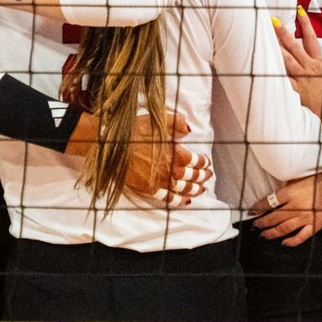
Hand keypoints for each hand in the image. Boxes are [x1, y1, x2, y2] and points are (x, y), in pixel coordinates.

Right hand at [73, 113, 212, 206]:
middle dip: (202, 176)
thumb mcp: (157, 120)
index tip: (207, 163)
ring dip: (195, 189)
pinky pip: (168, 198)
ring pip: (183, 188)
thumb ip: (176, 122)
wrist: (113, 145)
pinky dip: (179, 201)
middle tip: (208, 176)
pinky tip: (185, 201)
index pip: (195, 160)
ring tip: (202, 189)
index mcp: (175, 152)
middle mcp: (170, 168)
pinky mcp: (149, 189)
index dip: (203, 162)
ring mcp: (160, 180)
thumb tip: (189, 128)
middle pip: (192, 175)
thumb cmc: (134, 131)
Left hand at [249, 169, 321, 246]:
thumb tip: (278, 194)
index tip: (252, 211)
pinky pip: (301, 236)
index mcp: (291, 192)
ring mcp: (306, 217)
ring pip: (284, 228)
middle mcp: (296, 206)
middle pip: (274, 217)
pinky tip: (284, 243)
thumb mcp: (301, 177)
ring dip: (272, 233)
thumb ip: (289, 187)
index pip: (269, 201)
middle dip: (262, 222)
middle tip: (255, 226)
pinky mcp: (316, 225)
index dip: (258, 207)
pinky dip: (292, 241)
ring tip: (264, 235)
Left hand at [272, 8, 321, 123]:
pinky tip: (265, 69)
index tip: (299, 11)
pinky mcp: (298, 92)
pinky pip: (285, 82)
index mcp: (321, 63)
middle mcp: (310, 68)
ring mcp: (303, 79)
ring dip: (277, 49)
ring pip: (287, 61)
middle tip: (274, 21)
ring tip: (267, 39)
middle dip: (284, 33)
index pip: (311, 38)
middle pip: (294, 47)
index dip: (305, 24)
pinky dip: (276, 76)